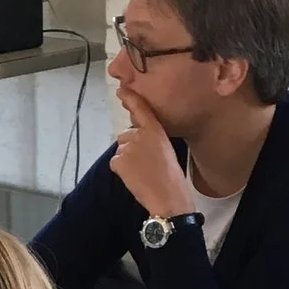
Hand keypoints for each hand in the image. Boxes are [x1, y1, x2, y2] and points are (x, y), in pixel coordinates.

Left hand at [109, 86, 192, 225]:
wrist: (168, 197)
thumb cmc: (172, 178)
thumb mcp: (167, 150)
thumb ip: (152, 140)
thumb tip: (136, 141)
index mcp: (156, 130)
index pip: (140, 109)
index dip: (130, 98)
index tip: (121, 90)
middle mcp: (140, 134)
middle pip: (125, 136)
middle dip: (131, 148)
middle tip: (146, 164)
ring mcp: (128, 147)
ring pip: (120, 150)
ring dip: (126, 160)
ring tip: (142, 173)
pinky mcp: (119, 160)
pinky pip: (115, 163)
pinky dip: (121, 171)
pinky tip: (135, 178)